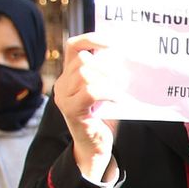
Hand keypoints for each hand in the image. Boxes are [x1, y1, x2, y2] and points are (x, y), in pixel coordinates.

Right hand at [52, 33, 120, 181]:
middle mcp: (62, 83)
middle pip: (82, 60)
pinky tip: (118, 100)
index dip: (92, 39)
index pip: (74, 46)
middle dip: (106, 65)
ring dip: (108, 80)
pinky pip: (90, 91)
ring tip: (121, 90)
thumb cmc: (104, 118)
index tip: (112, 43)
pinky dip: (108, 92)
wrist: (95, 148)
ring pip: (85, 74)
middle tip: (123, 77)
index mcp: (69, 75)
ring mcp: (64, 97)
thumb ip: (106, 74)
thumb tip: (126, 55)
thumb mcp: (104, 91)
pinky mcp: (71, 110)